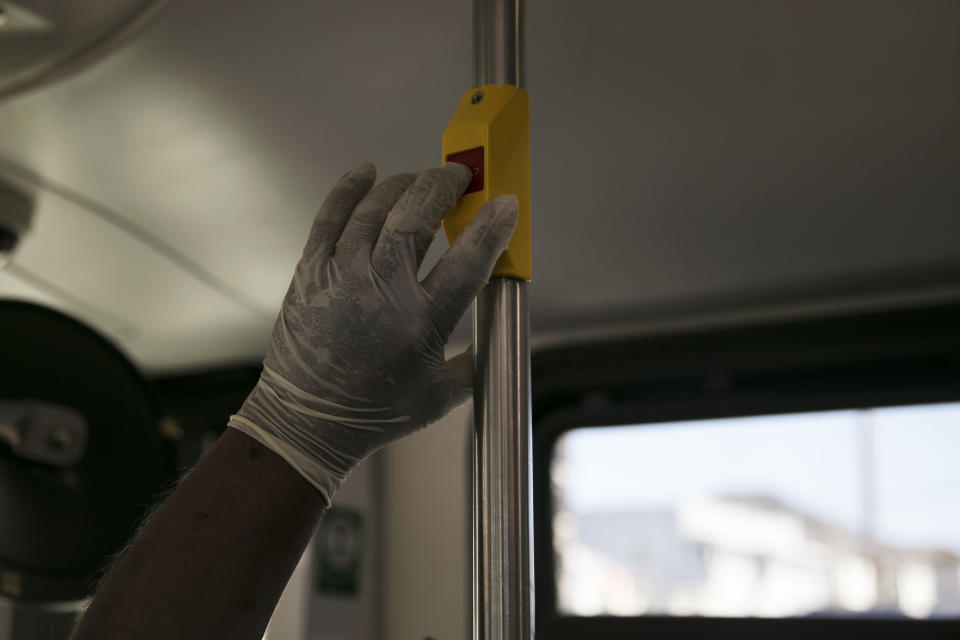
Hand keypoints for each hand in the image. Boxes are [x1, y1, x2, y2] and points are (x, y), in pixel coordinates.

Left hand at [229, 162, 517, 503]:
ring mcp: (342, 278)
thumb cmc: (378, 412)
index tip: (505, 203)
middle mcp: (382, 293)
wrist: (309, 421)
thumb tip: (497, 333)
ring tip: (422, 179)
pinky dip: (349, 189)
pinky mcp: (311, 274)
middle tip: (460, 177)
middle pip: (417, 219)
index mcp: (423, 322)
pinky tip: (366, 172)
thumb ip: (477, 360)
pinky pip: (330, 217)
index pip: (469, 259)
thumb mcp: (444, 395)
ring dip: (404, 185)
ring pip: (376, 209)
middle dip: (445, 187)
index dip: (492, 225)